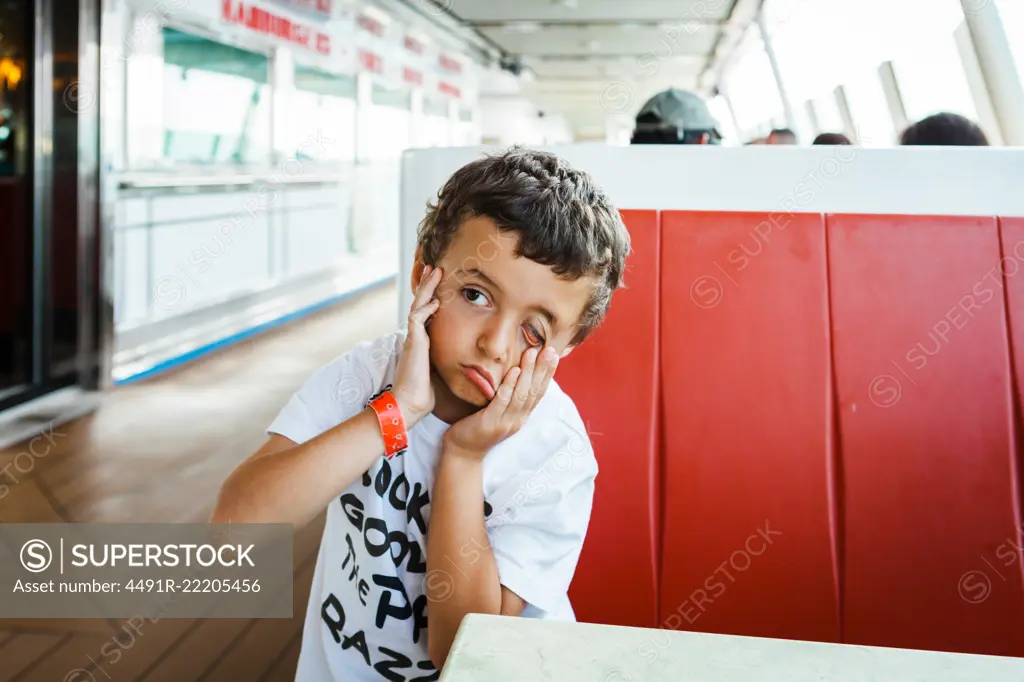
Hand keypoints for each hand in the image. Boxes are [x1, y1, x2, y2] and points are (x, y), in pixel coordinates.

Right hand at [394, 265, 441, 426]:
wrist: (409, 404)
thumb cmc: (424, 393)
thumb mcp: (440, 372)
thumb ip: (447, 361)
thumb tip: (465, 361)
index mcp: (421, 343)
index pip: (426, 314)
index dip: (432, 299)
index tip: (441, 288)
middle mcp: (415, 337)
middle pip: (421, 304)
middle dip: (428, 286)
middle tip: (435, 269)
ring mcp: (412, 338)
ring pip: (418, 305)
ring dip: (427, 288)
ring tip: (434, 271)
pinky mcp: (413, 342)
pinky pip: (417, 318)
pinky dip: (426, 307)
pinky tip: (436, 299)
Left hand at [443, 345, 558, 459]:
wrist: (463, 452)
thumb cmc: (478, 427)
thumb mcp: (499, 411)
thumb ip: (509, 396)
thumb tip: (518, 373)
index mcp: (521, 416)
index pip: (539, 392)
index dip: (547, 373)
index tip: (553, 355)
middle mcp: (518, 420)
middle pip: (534, 392)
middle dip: (543, 369)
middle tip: (549, 350)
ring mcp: (506, 423)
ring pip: (522, 395)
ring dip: (528, 373)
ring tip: (532, 353)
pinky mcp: (491, 423)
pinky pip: (503, 402)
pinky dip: (510, 386)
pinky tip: (514, 371)